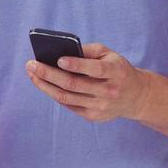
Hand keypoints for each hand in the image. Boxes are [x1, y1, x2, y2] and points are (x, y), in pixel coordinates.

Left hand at [26, 42, 152, 122]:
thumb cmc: (117, 69)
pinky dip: (54, 93)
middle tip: (31, 65)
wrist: (136, 96)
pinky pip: (68, 105)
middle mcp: (109, 91)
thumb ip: (88, 51)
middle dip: (49, 74)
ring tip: (32, 74)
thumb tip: (61, 50)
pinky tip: (44, 84)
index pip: (95, 69)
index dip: (77, 65)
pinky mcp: (93, 116)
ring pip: (66, 97)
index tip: (58, 59)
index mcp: (116, 72)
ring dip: (45, 86)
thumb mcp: (110, 54)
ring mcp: (101, 106)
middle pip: (74, 84)